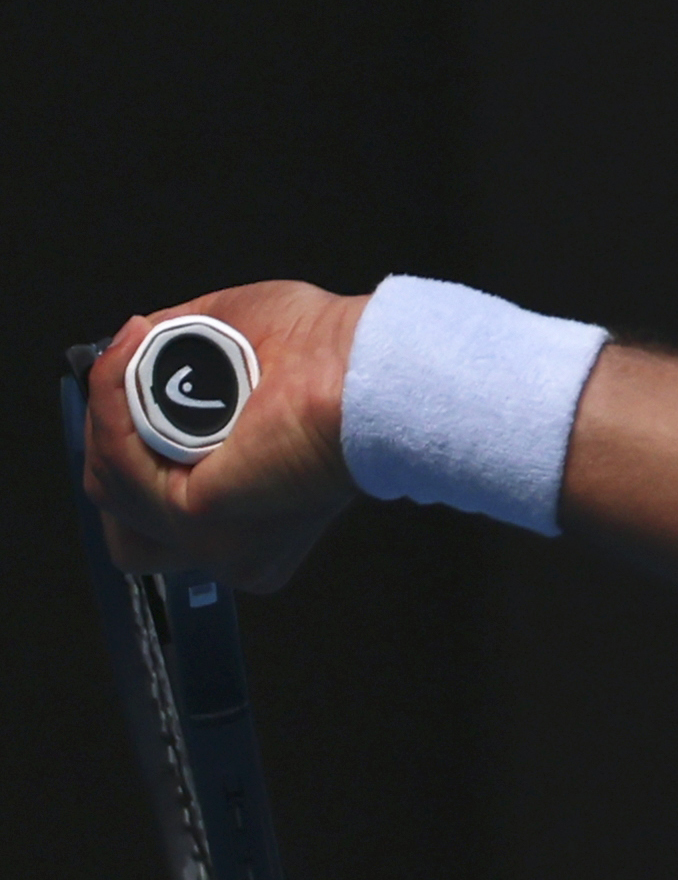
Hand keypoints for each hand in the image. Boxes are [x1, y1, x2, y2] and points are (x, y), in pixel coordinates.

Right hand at [83, 282, 368, 592]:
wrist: (368, 364)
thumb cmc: (329, 352)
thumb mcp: (232, 336)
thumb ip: (170, 351)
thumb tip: (128, 351)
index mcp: (248, 511)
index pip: (151, 521)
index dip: (123, 457)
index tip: (122, 403)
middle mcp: (233, 542)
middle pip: (120, 511)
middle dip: (108, 436)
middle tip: (126, 371)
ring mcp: (216, 543)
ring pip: (111, 489)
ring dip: (107, 418)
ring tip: (130, 358)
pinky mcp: (203, 521)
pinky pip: (122, 472)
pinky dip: (112, 414)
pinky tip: (128, 368)